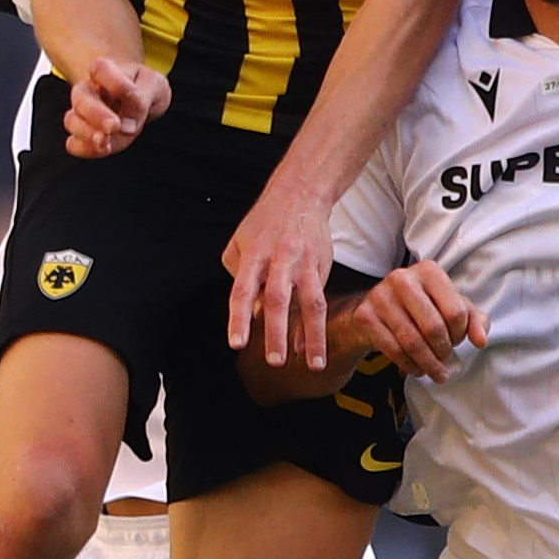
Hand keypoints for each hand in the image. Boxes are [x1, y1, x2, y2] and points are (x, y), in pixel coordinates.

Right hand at [65, 56, 169, 155]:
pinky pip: (74, 144)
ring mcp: (83, 114)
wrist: (137, 97)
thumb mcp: (154, 85)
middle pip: (80, 97)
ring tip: (105, 143)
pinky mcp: (84, 135)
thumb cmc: (143, 88)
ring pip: (72, 121)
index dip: (114, 82)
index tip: (131, 92)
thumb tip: (127, 125)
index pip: (100, 68)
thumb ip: (142, 99)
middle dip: (96, 114)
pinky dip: (85, 149)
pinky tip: (102, 149)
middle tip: (114, 125)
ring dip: (88, 134)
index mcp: (106, 71)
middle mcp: (89, 90)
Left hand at [224, 177, 338, 371]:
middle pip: (277, 299)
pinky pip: (320, 300)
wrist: (300, 194)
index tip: (236, 344)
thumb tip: (250, 313)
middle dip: (276, 332)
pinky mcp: (321, 266)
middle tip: (275, 361)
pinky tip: (311, 348)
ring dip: (312, 336)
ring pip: (310, 303)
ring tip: (313, 364)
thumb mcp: (239, 243)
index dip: (238, 318)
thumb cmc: (265, 223)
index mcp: (253, 255)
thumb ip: (240, 278)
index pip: (242, 290)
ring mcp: (303, 264)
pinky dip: (315, 327)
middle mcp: (279, 260)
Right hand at [339, 261, 486, 380]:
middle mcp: (402, 278)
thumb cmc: (421, 307)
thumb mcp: (450, 307)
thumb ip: (474, 320)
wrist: (374, 310)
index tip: (457, 342)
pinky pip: (393, 350)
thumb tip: (481, 341)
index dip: (460, 334)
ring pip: (412, 342)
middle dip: (444, 352)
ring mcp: (380, 296)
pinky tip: (417, 370)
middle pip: (434, 328)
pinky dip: (409, 366)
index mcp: (429, 271)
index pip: (456, 312)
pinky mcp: (365, 316)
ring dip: (428, 364)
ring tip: (436, 374)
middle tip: (446, 362)